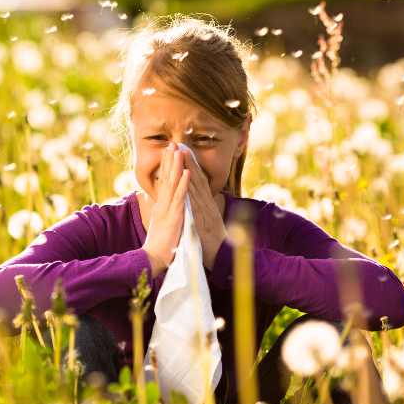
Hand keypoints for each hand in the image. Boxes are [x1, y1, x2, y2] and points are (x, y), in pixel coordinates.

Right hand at [142, 143, 190, 274]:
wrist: (153, 259)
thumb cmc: (159, 245)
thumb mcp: (161, 225)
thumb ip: (162, 213)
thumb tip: (161, 206)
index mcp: (161, 206)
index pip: (163, 182)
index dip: (166, 166)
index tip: (168, 152)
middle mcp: (163, 205)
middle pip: (166, 178)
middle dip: (169, 160)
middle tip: (171, 143)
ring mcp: (168, 209)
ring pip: (172, 184)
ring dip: (176, 166)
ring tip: (178, 150)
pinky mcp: (174, 216)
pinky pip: (180, 197)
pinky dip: (184, 184)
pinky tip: (187, 172)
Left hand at [180, 148, 227, 270]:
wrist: (223, 258)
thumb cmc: (213, 241)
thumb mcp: (207, 221)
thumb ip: (202, 209)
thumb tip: (197, 199)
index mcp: (206, 204)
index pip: (198, 181)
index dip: (190, 165)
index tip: (182, 151)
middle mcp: (207, 204)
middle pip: (197, 179)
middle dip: (189, 162)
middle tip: (180, 145)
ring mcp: (206, 211)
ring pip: (197, 188)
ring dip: (189, 171)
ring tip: (182, 155)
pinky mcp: (204, 221)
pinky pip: (196, 205)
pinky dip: (192, 192)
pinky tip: (187, 182)